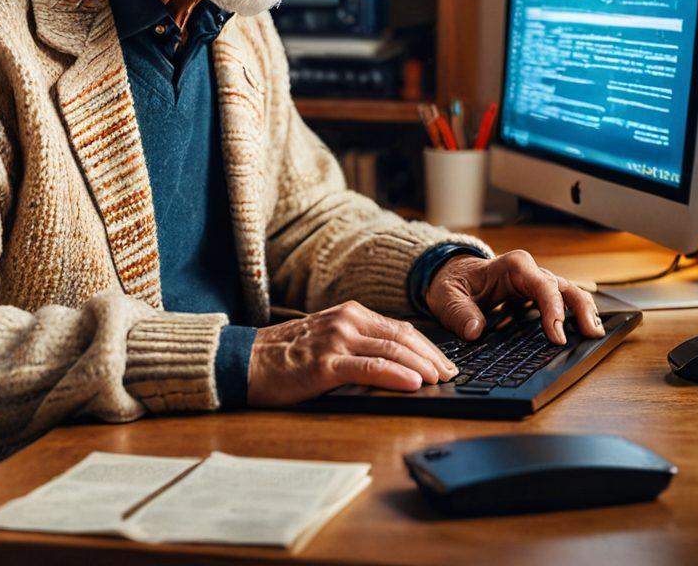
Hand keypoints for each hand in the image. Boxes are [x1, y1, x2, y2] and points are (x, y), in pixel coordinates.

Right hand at [246, 300, 457, 406]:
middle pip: (402, 336)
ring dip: (421, 365)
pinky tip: (413, 383)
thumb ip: (358, 345)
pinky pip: (368, 368)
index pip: (400, 328)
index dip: (428, 347)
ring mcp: (336, 340)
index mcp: (349, 314)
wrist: (245, 361)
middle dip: (432, 357)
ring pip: (391, 350)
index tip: (446, 364)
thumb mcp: (328, 340)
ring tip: (441, 379)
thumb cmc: (286, 356)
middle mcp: (346, 320)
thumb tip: (399, 365)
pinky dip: (395, 374)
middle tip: (452, 375)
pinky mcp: (325, 364)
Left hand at [425, 249, 604, 344]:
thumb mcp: (447, 296)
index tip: (556, 336)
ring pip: (569, 295)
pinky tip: (582, 334)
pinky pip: (560, 305)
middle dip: (581, 309)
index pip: (541, 285)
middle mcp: (529, 273)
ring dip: (584, 313)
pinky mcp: (536, 299)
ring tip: (595, 335)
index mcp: (512, 267)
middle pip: (564, 288)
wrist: (450, 277)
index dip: (553, 309)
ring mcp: (535, 285)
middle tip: (591, 335)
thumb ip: (460, 313)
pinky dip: (574, 317)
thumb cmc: (451, 283)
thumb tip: (475, 331)